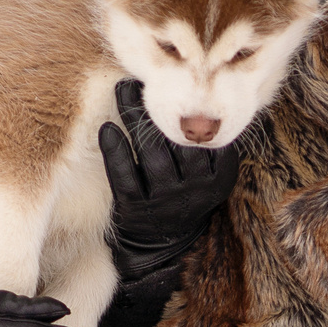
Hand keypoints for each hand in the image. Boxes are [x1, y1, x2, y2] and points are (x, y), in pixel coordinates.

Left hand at [100, 78, 244, 280]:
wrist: (163, 250)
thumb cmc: (187, 196)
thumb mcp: (210, 175)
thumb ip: (211, 142)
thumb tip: (203, 90)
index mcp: (219, 179)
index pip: (210, 137)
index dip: (194, 108)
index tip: (179, 79)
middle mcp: (196, 192)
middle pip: (179, 141)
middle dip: (162, 106)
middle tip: (146, 77)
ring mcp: (165, 202)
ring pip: (152, 155)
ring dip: (135, 117)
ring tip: (123, 89)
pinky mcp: (135, 211)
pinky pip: (123, 177)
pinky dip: (115, 151)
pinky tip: (108, 128)